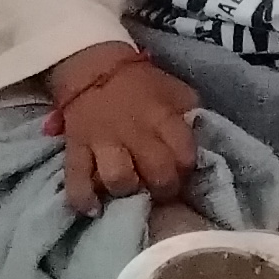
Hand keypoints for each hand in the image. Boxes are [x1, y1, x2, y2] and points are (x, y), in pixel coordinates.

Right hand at [52, 47, 196, 214]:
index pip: (185, 153)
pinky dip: (84, 199)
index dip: (188, 169)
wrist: (94, 69)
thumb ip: (190, 114)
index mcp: (162, 116)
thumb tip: (203, 139)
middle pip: (156, 171)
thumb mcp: (176, 91)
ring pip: (118, 178)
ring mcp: (102, 142)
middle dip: (164, 189)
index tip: (185, 174)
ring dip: (127, 192)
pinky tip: (94, 209)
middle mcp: (135, 131)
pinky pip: (76, 180)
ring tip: (131, 194)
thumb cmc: (142, 84)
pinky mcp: (75, 149)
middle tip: (162, 192)